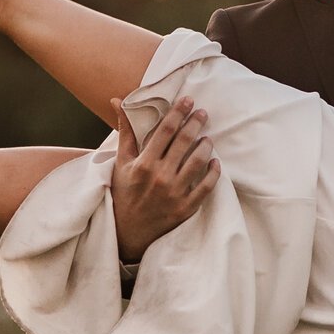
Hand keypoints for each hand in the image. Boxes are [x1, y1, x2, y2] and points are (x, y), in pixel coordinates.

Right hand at [110, 95, 217, 262]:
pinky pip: (206, 187)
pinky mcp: (186, 208)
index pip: (165, 131)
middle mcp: (160, 177)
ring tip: (207, 137)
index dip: (178, 113)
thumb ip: (125, 132)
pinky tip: (215, 161)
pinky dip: (214, 172)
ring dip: (205, 145)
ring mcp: (175, 193)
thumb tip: (118, 101)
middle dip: (195, 123)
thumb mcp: (121, 163)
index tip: (187, 100)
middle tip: (203, 113)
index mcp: (143, 164)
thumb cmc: (123, 193)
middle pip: (184, 142)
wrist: (127, 233)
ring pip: (198, 161)